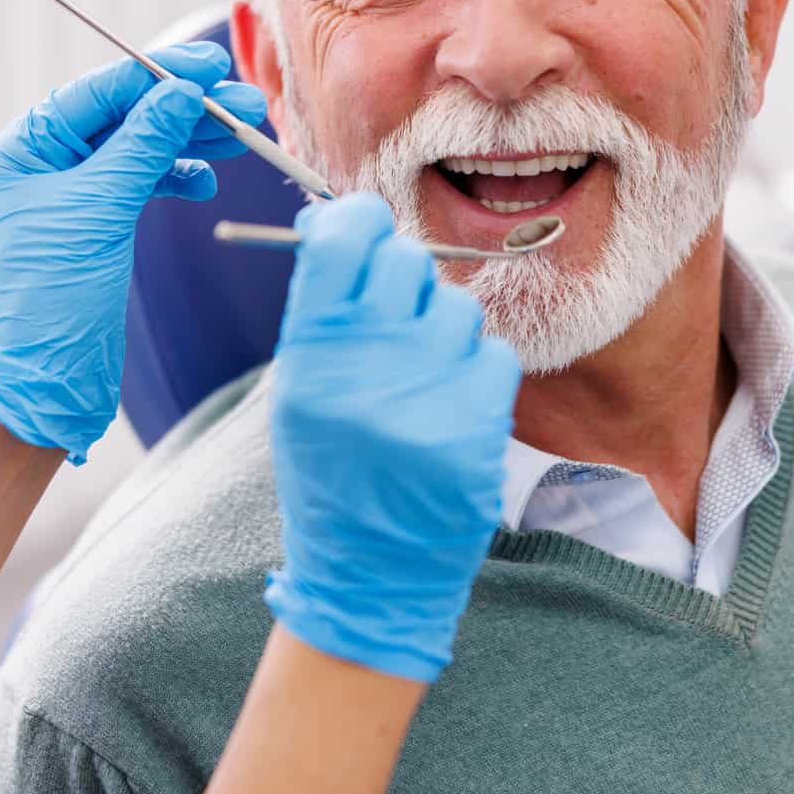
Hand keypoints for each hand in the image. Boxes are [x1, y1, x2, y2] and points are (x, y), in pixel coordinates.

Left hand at [0, 44, 266, 462]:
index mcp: (22, 149)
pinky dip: (177, 177)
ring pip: (140, 148)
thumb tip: (182, 91)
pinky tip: (205, 180)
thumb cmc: (53, 294)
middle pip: (124, 116)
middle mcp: (41, 163)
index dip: (158, 75)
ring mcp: (70, 193)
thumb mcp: (101, 207)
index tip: (211, 67)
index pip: (98, 93)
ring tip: (244, 134)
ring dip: (192, 140)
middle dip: (186, 109)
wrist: (47, 380)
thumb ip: (144, 143)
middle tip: (245, 103)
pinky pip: (142, 183)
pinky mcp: (96, 223)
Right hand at [263, 194, 519, 681]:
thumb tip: (340, 220)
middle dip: (403, 280)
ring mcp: (426, 395)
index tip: (365, 229)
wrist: (367, 573)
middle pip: (405, 261)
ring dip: (444, 331)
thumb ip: (321, 310)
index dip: (358, 221)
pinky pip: (493, 353)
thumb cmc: (330, 471)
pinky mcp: (478, 426)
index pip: (343, 240)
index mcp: (309, 354)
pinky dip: (476, 373)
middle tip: (395, 318)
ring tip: (420, 381)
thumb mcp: (299, 392)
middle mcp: (366, 367)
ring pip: (456, 306)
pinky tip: (450, 408)